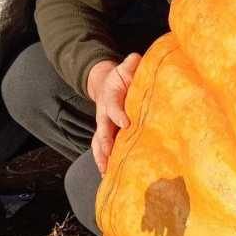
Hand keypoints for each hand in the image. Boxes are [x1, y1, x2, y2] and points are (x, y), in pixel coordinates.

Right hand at [86, 53, 141, 173]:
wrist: (106, 85)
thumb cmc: (120, 78)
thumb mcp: (124, 68)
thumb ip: (130, 64)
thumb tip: (136, 59)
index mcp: (110, 98)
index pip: (113, 107)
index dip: (118, 114)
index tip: (125, 123)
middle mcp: (104, 116)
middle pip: (101, 132)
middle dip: (104, 145)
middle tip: (109, 157)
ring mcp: (105, 127)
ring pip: (99, 144)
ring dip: (102, 158)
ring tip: (106, 173)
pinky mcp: (108, 135)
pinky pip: (104, 150)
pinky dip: (104, 162)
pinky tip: (109, 176)